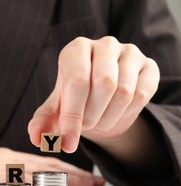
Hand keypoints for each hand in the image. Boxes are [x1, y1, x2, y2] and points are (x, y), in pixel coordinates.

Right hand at [0, 137, 104, 185]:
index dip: (67, 170)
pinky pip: (14, 181)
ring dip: (61, 179)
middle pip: (46, 166)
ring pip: (36, 171)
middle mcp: (5, 159)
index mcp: (5, 158)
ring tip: (85, 184)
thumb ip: (2, 175)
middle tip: (96, 181)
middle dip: (74, 174)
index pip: (43, 164)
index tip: (86, 176)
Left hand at [28, 36, 158, 151]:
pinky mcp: (149, 66)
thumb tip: (36, 138)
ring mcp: (130, 53)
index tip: (68, 141)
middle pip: (104, 84)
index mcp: (76, 49)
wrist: (101, 100)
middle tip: (85, 126)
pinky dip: (126, 114)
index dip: (72, 115)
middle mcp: (104, 45)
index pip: (77, 80)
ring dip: (108, 118)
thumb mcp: (55, 112)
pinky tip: (115, 114)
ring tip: (98, 122)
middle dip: (91, 116)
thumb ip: (42, 123)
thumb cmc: (75, 100)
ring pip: (125, 91)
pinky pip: (142, 94)